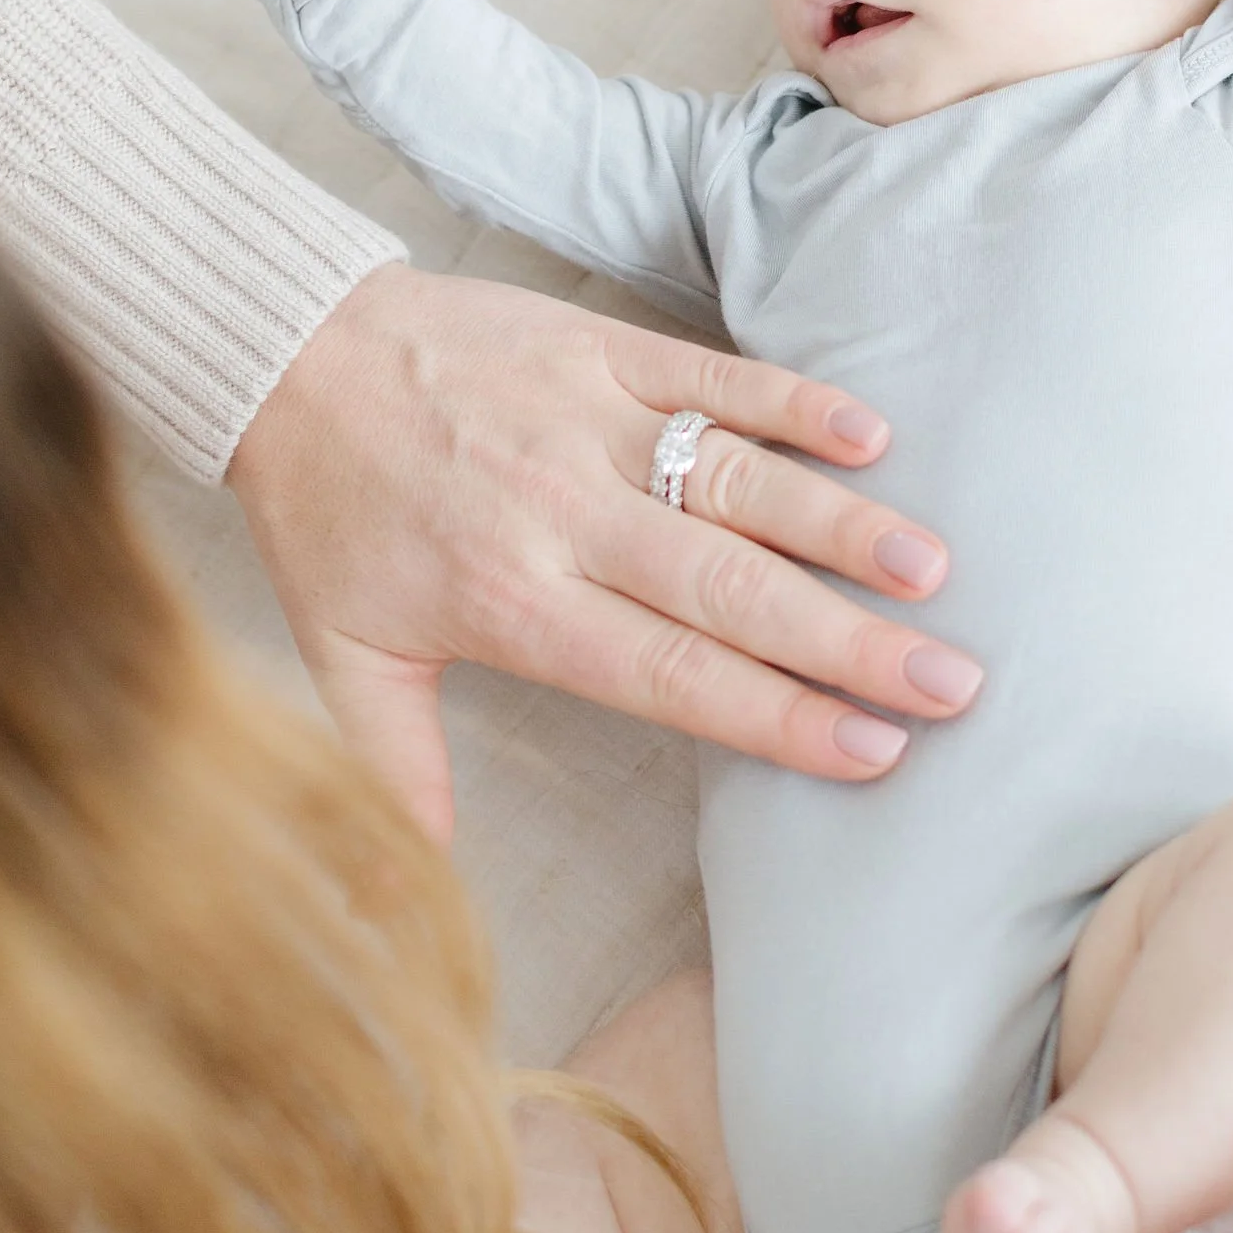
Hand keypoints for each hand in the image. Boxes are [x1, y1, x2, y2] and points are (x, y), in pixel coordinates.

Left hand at [228, 263, 980, 840]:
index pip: (669, 673)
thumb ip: (397, 768)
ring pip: (734, 481)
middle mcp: (561, 514)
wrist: (282, 348)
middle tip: (951, 682)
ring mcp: (586, 420)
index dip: (776, 714)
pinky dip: (792, 402)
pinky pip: (708, 374)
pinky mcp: (596, 344)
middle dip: (847, 642)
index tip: (873, 750)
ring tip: (932, 571)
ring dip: (841, 524)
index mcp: (512, 601)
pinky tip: (870, 437)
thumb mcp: (340, 654)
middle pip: (727, 588)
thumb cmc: (324, 510)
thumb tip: (425, 888)